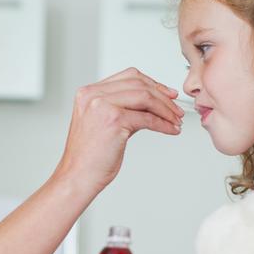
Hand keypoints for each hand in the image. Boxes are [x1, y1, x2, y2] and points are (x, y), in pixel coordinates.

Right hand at [55, 68, 183, 193]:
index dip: (152, 83)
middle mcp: (93, 95)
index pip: (128, 77)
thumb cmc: (88, 157)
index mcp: (88, 92)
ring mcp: (102, 105)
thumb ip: (124, 110)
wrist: (77, 176)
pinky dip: (163, 124)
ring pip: (145, 97)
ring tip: (175, 120)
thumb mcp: (102, 124)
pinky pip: (147, 118)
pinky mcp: (114, 120)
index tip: (166, 94)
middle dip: (163, 96)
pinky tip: (170, 129)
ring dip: (166, 109)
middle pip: (139, 84)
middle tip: (176, 108)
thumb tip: (152, 107)